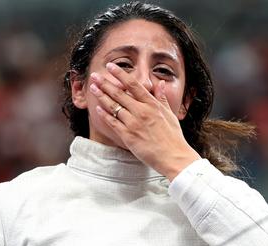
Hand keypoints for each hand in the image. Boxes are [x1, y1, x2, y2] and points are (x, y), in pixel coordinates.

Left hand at [89, 62, 200, 180]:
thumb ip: (162, 98)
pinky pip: (113, 122)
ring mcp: (134, 123)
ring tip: (93, 88)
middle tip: (95, 75)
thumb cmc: (173, 137)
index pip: (133, 84)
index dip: (120, 74)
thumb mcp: (170, 114)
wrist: (173, 157)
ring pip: (113, 106)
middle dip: (105, 83)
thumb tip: (160, 83)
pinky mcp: (128, 136)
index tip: (111, 66)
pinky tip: (97, 108)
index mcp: (152, 104)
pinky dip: (104, 114)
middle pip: (119, 93)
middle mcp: (141, 111)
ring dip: (101, 96)